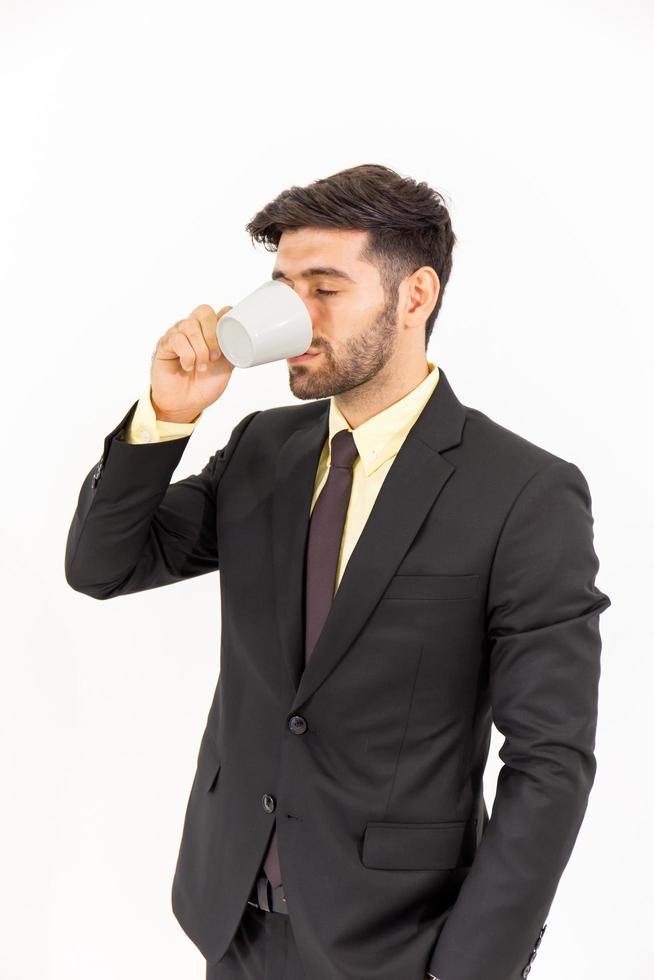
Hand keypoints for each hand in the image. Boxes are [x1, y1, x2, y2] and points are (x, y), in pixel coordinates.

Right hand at [150, 304, 234, 421]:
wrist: (186, 405)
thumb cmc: (204, 386)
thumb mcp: (226, 367)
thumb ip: (233, 348)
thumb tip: (243, 333)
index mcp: (208, 332)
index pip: (218, 311)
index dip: (225, 321)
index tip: (228, 340)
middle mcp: (192, 329)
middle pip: (203, 311)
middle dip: (212, 334)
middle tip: (215, 356)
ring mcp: (177, 334)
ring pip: (190, 325)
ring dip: (200, 349)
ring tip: (202, 366)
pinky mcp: (164, 345)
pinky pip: (177, 339)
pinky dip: (187, 355)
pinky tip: (188, 366)